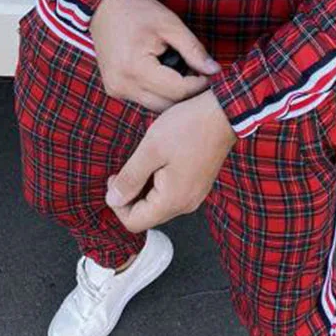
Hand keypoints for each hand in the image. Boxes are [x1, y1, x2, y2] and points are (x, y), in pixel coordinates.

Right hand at [89, 0, 220, 112]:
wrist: (103, 7)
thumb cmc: (137, 11)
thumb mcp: (170, 25)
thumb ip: (193, 50)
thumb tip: (215, 71)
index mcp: (135, 69)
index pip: (178, 90)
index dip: (200, 84)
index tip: (212, 73)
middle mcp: (122, 86)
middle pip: (167, 104)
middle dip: (188, 93)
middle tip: (200, 73)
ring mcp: (116, 90)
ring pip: (156, 106)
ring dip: (173, 95)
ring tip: (183, 72)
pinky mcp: (114, 90)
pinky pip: (145, 99)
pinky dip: (159, 92)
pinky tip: (166, 74)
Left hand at [104, 89, 237, 231]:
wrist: (223, 113)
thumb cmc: (188, 128)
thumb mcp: (150, 150)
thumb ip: (130, 178)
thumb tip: (112, 200)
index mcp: (172, 201)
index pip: (134, 222)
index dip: (117, 204)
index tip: (115, 177)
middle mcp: (186, 205)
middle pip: (146, 216)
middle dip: (129, 196)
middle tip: (125, 168)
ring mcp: (194, 196)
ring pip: (157, 205)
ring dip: (143, 189)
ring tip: (143, 161)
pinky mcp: (198, 185)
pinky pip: (170, 195)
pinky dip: (157, 184)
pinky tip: (157, 161)